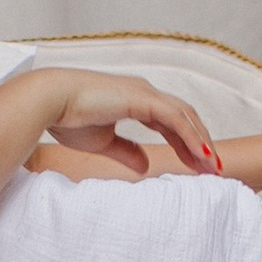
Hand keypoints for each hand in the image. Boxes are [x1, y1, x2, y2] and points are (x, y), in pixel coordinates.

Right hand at [38, 69, 220, 178]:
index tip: (198, 166)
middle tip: (213, 169)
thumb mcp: (103, 142)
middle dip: (200, 143)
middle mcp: (144, 93)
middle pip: (184, 118)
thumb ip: (126, 152)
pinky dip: (190, 136)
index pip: (170, 123)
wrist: (49, 102)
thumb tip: (144, 166)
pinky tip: (200, 155)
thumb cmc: (68, 118)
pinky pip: (174, 118)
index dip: (186, 143)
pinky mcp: (141, 98)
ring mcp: (144, 92)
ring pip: (184, 116)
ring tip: (212, 167)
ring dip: (201, 141)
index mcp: (135, 100)